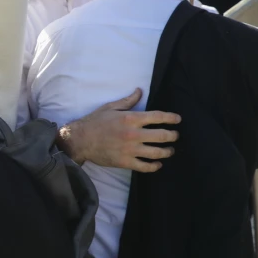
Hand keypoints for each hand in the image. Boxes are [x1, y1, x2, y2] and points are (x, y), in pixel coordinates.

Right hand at [57, 88, 181, 172]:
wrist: (80, 140)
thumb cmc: (94, 122)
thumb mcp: (110, 107)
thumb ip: (128, 100)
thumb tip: (140, 91)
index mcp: (131, 118)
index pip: (158, 117)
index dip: (171, 118)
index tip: (178, 120)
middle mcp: (133, 134)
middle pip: (162, 136)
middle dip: (172, 136)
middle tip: (175, 136)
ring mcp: (130, 150)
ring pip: (156, 152)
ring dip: (167, 151)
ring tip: (170, 150)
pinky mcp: (125, 162)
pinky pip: (145, 166)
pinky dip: (154, 166)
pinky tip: (157, 164)